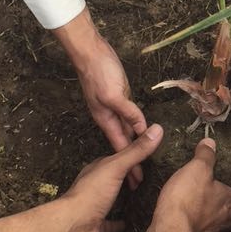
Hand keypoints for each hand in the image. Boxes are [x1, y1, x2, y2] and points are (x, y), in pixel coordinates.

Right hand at [54, 9, 147, 185]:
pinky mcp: (118, 96)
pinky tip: (140, 130)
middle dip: (132, 160)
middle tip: (141, 179)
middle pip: (124, 142)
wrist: (88, 50)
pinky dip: (135, 126)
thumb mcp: (113, 94)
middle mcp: (109, 116)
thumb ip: (128, 112)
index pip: (121, 147)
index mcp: (106, 119)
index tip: (137, 181)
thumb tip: (142, 129)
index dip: (130, 163)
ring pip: (127, 130)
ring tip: (142, 160)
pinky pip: (129, 116)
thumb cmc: (98, 71)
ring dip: (134, 145)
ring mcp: (113, 106)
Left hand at [55, 124, 162, 231]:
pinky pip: (111, 225)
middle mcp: (96, 187)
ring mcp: (97, 207)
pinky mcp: (99, 227)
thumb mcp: (116, 167)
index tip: (150, 159)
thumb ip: (136, 151)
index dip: (133, 158)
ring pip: (112, 201)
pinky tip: (128, 223)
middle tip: (148, 178)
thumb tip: (157, 129)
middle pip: (115, 179)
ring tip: (141, 197)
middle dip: (128, 178)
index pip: (118, 159)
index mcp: (98, 170)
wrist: (74, 227)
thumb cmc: (91, 194)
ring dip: (123, 199)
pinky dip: (119, 224)